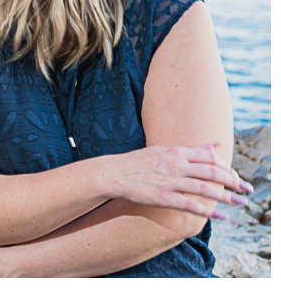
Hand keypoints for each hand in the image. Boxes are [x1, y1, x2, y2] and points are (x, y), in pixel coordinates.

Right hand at [108, 143, 252, 218]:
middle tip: (246, 188)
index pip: (209, 156)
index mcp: (176, 151)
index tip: (235, 176)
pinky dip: (209, 211)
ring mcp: (170, 180)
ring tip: (240, 203)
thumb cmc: (140, 162)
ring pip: (206, 188)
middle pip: (212, 171)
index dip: (226, 166)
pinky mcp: (164, 197)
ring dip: (227, 197)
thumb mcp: (166, 150)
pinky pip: (191, 205)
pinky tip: (221, 216)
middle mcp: (176, 164)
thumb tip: (215, 145)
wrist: (115, 172)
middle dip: (233, 180)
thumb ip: (191, 150)